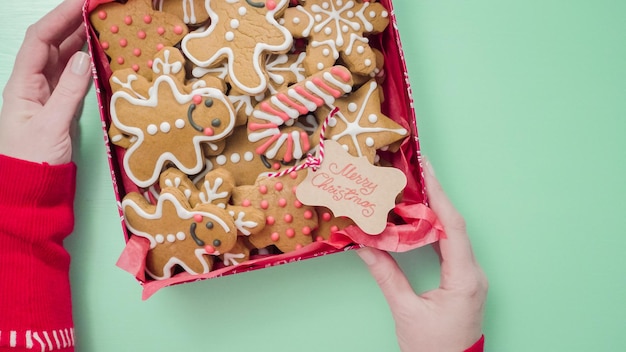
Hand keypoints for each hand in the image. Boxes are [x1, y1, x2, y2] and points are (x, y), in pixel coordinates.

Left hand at [0, 0, 91, 164]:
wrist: (31, 190)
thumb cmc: (33, 161)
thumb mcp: (52, 126)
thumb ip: (69, 91)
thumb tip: (84, 57)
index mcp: (23, 84)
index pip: (41, 39)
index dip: (61, 16)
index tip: (83, 2)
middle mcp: (33, 83)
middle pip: (52, 42)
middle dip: (73, 22)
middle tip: (99, 10)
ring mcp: (46, 93)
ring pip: (63, 57)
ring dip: (81, 39)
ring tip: (103, 25)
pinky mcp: (59, 105)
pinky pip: (72, 75)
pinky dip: (86, 62)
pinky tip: (99, 55)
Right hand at [357, 159, 487, 351]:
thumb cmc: (433, 350)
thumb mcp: (406, 311)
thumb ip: (386, 275)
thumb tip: (365, 246)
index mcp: (464, 278)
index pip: (453, 227)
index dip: (439, 196)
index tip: (427, 170)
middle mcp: (473, 273)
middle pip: (455, 225)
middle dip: (435, 196)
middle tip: (415, 171)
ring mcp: (470, 277)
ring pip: (454, 234)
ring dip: (434, 211)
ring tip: (414, 188)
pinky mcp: (462, 281)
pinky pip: (450, 247)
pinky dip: (434, 231)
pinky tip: (418, 221)